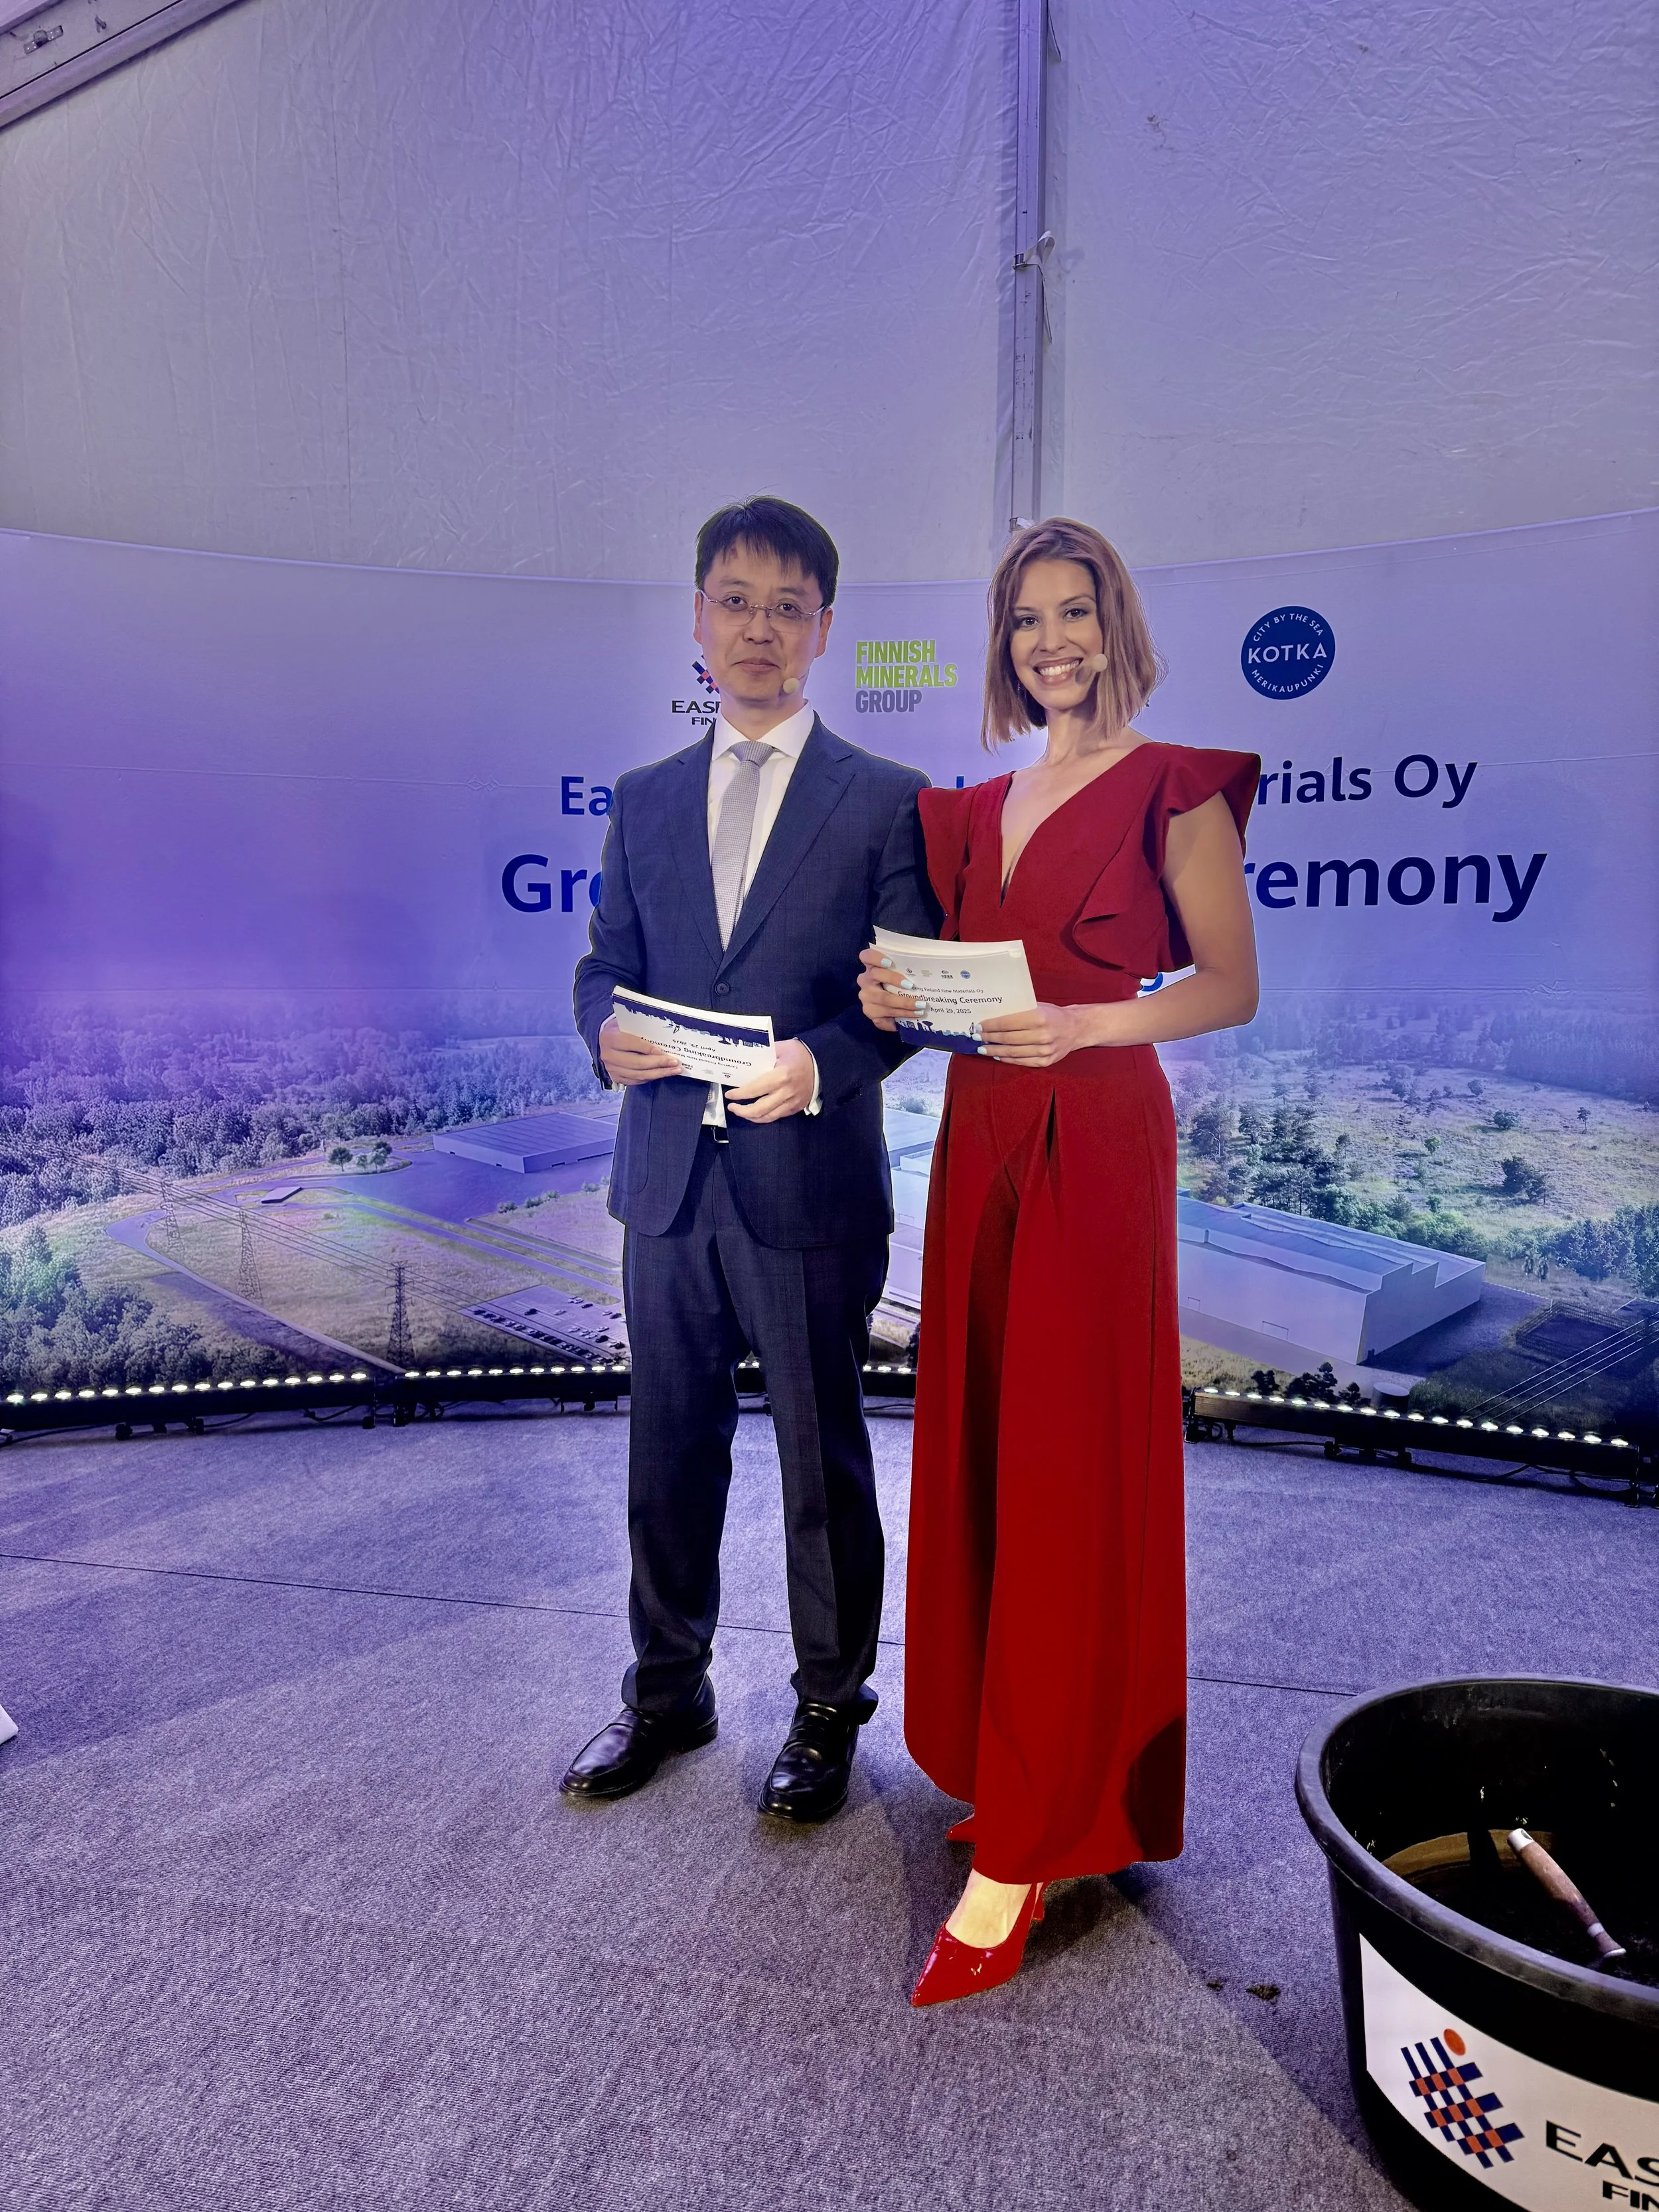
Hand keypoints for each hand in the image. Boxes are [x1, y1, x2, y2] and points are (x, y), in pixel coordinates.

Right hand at [598, 1013, 681, 1086]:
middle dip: (658, 1063)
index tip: (662, 1051)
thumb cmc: (621, 1029)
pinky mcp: (616, 1077)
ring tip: (674, 1070)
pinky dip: (651, 1077)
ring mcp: (611, 1068)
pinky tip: (662, 1073)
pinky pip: (637, 1080)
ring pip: (638, 1074)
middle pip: (636, 1062)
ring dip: (659, 1073)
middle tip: (674, 1062)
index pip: (630, 1044)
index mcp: (609, 1038)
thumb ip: (641, 1029)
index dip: (647, 1048)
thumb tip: (662, 1036)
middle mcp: (608, 1055)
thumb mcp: (628, 1023)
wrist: (608, 1040)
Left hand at [724, 1038, 816, 1122]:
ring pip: (767, 1117)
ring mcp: (792, 1102)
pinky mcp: (796, 1108)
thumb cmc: (800, 1054)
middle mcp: (786, 1092)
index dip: (740, 1094)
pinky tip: (756, 1113)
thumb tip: (745, 1059)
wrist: (822, 1064)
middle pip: (759, 1109)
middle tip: (732, 1106)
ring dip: (751, 1117)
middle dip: (742, 1110)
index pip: (755, 1089)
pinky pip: (777, 1116)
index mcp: (781, 1076)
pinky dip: (764, 1116)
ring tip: (741, 1111)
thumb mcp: (781, 1047)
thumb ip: (763, 1054)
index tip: (729, 1094)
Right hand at [857, 944, 919, 1032]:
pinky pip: (882, 1018)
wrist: (891, 1005)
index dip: (876, 958)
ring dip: (903, 1004)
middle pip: (876, 976)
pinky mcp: (870, 1013)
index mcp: (872, 966)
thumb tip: (927, 966)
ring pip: (883, 1000)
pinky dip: (897, 1019)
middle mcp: (865, 981)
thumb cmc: (900, 983)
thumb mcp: (901, 973)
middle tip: (912, 986)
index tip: (890, 962)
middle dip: (895, 980)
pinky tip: (909, 1019)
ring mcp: (866, 998)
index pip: (867, 956)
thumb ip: (906, 968)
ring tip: (919, 1007)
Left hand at [978, 1003, 1096, 1067]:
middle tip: (976, 1038)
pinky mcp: (1046, 1061)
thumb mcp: (1038, 1006)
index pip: (1007, 1023)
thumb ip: (1018, 1011)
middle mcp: (1042, 1035)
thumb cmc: (1053, 1014)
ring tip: (983, 1049)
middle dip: (989, 1038)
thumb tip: (992, 1017)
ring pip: (1012, 1052)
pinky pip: (1022, 1062)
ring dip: (994, 1051)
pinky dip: (1007, 1059)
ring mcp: (1045, 1050)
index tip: (978, 1027)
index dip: (990, 1026)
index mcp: (1039, 1017)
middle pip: (1007, 1039)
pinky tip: (998, 1056)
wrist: (1076, 1028)